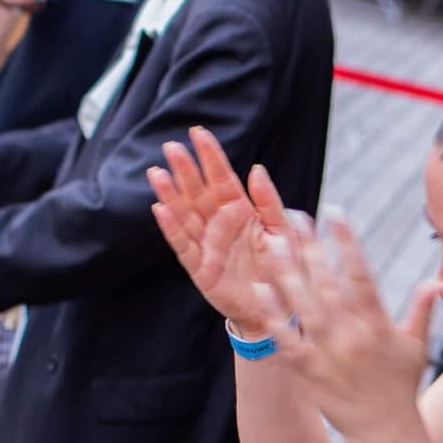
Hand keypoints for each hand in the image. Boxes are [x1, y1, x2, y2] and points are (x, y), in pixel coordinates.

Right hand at [148, 125, 295, 332]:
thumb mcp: (285, 232)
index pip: (223, 179)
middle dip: (186, 170)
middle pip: (199, 192)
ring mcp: (208, 244)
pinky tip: (160, 209)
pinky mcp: (200, 267)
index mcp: (242, 211)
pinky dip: (171, 228)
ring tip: (157, 172)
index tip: (199, 133)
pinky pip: (183, 245)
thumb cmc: (284, 268)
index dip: (211, 157)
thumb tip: (257, 169)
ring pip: (185, 214)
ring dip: (170, 194)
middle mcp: (221, 224)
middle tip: (172, 147)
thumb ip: (270, 202)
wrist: (281, 308)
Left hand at [252, 208, 437, 442]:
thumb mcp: (416, 347)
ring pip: (302, 304)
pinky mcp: (307, 371)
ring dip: (285, 271)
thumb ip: (422, 312)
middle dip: (310, 246)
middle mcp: (352, 335)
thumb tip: (434, 282)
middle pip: (327, 282)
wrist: (384, 433)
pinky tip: (260, 288)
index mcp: (378, 324)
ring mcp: (328, 353)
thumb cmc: (401, 387)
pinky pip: (285, 337)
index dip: (347, 241)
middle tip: (293, 217)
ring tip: (271, 242)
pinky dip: (273, 313)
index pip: (361, 273)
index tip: (334, 212)